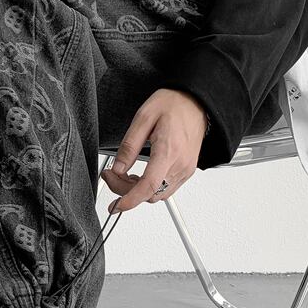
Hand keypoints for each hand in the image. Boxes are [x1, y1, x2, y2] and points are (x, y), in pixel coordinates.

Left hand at [100, 88, 207, 211]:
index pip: (148, 186)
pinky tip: (140, 176)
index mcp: (168, 150)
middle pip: (150, 194)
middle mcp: (180, 164)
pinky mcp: (187, 171)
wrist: (196, 101)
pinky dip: (149, 188)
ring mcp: (185, 169)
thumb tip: (118, 168)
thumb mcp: (143, 118)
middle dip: (126, 191)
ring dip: (138, 191)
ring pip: (158, 195)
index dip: (129, 200)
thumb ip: (129, 146)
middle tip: (111, 175)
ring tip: (124, 175)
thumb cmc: (173, 104)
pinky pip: (166, 189)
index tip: (116, 206)